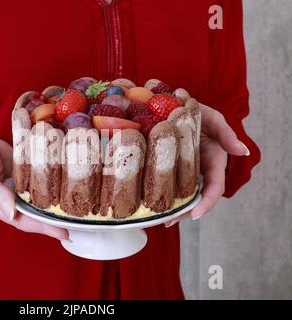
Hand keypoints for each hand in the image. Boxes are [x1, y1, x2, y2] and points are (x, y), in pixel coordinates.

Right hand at [0, 135, 68, 239]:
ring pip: (37, 205)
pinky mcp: (22, 180)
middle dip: (54, 223)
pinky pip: (37, 189)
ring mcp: (16, 193)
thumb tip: (11, 214)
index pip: (23, 222)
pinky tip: (65, 191)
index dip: (44, 228)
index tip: (65, 233)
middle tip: (79, 225)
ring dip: (54, 210)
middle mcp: (8, 203)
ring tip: (77, 212)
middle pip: (33, 217)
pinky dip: (49, 192)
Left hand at [165, 103, 249, 226]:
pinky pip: (163, 180)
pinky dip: (157, 190)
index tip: (195, 215)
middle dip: (184, 211)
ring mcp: (182, 168)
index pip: (214, 187)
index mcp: (213, 161)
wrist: (174, 104)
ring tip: (155, 217)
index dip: (207, 202)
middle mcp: (198, 169)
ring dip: (169, 206)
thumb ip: (226, 134)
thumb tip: (243, 151)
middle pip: (194, 196)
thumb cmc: (196, 111)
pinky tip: (145, 199)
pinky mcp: (167, 165)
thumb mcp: (213, 118)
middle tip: (168, 221)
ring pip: (178, 192)